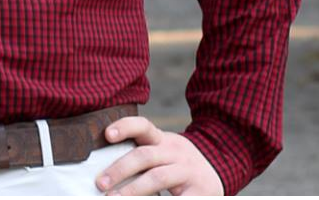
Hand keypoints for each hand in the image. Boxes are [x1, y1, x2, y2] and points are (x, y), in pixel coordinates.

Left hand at [95, 116, 223, 195]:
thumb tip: (104, 171)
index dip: (125, 126)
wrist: (217, 173)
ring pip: (157, 178)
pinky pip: (178, 198)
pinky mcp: (199, 192)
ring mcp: (187, 171)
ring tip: (113, 198)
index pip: (143, 126)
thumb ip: (141, 155)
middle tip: (100, 183)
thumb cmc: (176, 164)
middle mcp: (175, 152)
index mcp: (162, 140)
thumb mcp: (163, 152)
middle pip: (144, 156)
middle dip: (120, 169)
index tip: (107, 135)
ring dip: (133, 190)